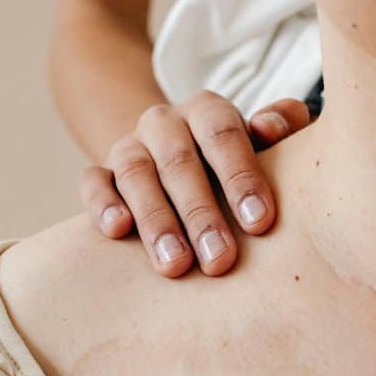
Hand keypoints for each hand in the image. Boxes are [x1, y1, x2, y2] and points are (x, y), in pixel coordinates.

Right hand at [78, 90, 311, 276]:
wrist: (181, 164)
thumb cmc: (239, 164)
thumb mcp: (267, 144)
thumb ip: (282, 126)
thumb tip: (271, 127)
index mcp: (208, 110)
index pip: (222, 133)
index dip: (242, 177)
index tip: (260, 223)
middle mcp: (164, 123)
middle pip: (179, 161)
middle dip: (200, 214)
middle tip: (220, 261)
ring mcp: (129, 146)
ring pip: (135, 174)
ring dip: (156, 221)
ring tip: (175, 265)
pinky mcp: (100, 173)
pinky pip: (93, 182)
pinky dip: (102, 204)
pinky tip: (117, 231)